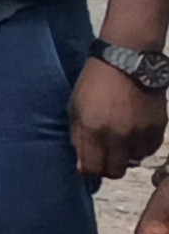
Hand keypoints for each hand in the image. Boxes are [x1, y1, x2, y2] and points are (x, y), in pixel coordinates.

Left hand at [68, 58, 164, 184]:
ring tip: (121, 142)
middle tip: (105, 157)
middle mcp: (118, 136)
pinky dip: (142, 146)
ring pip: (134, 161)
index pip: (92, 168)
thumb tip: (82, 164)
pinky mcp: (158, 127)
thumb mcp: (75, 108)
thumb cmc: (95, 83)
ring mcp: (140, 133)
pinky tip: (135, 135)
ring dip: (126, 156)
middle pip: (115, 171)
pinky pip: (150, 149)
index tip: (88, 163)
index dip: (88, 169)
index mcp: (93, 131)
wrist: (128, 61)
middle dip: (107, 168)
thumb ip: (78, 137)